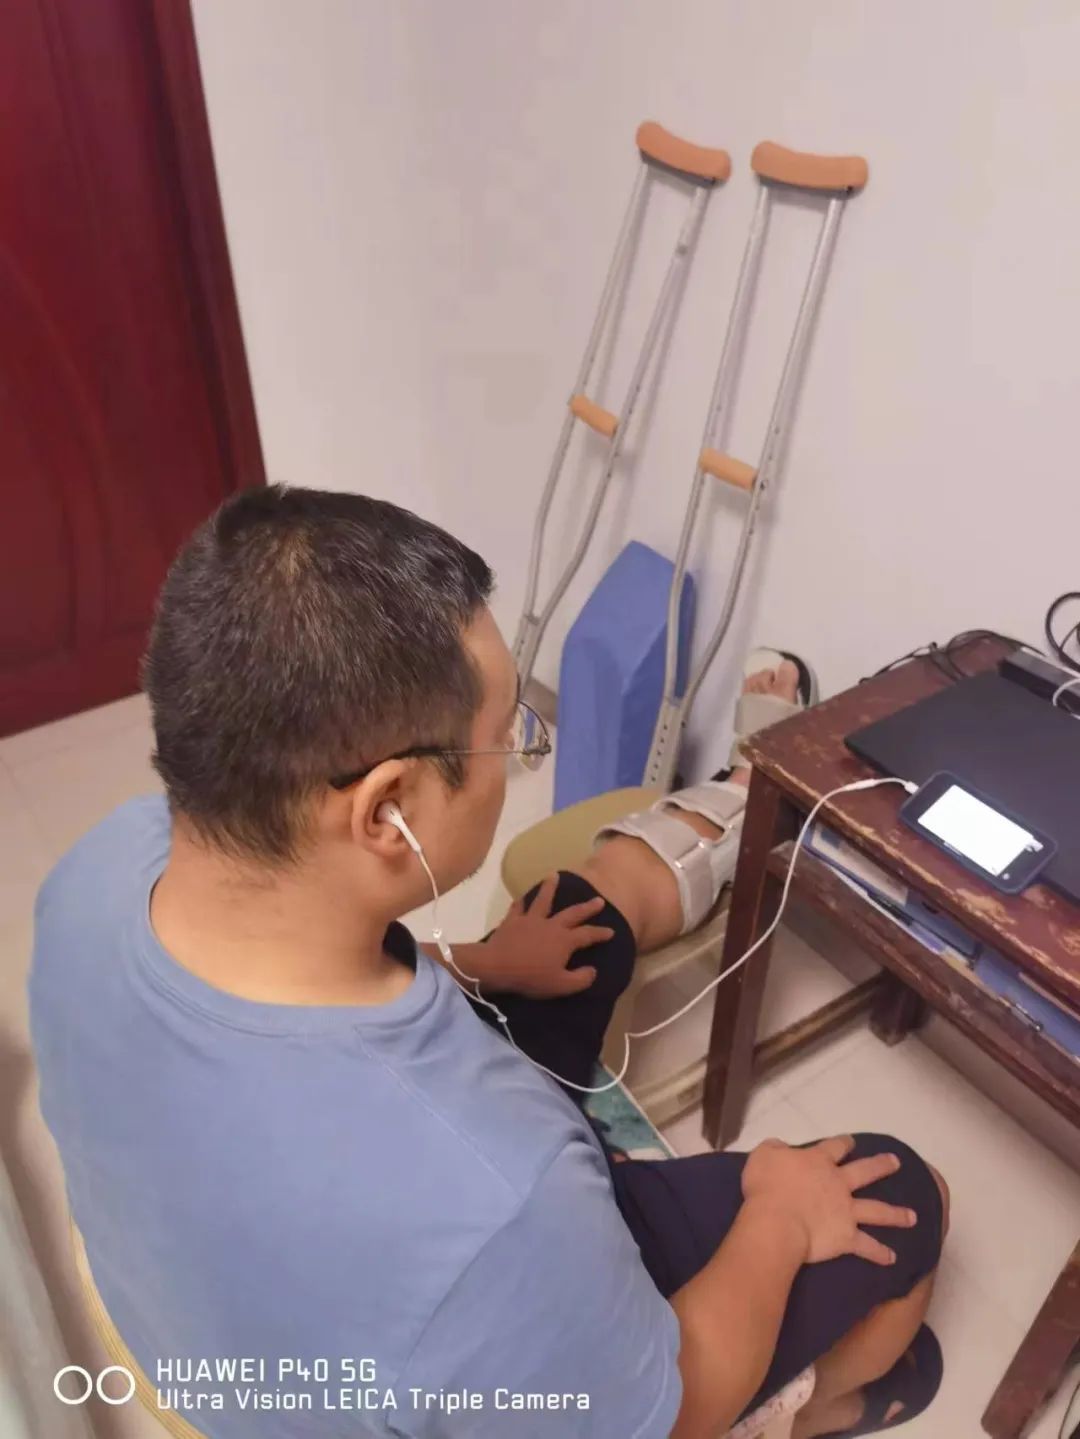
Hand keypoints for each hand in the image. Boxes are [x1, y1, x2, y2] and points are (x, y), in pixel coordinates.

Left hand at [484, 875, 614, 998]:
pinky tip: (522, 897)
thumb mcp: (561, 985)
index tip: (611, 931)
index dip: (600, 933)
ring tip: (555, 874)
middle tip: (598, 900)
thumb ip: (581, 978)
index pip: (588, 934)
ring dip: (550, 887)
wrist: (497, 966)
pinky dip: (521, 901)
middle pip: (572, 913)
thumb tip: (593, 970)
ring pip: (543, 900)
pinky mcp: (512, 920)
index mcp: (565, 940)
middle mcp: (551, 925)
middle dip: (587, 907)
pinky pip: (518, 907)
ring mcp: (530, 920)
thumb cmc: (531, 977)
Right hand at [742, 1136, 916, 1266]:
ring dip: (896, 1214)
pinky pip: (867, 1246)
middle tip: (896, 1162)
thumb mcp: (764, 1155)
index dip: (844, 1143)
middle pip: (865, 1172)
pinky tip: (892, 1258)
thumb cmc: (766, 1187)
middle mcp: (838, 1183)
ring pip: (877, 1210)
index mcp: (818, 1161)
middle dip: (882, 1166)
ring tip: (913, 1216)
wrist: (777, 1221)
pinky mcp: (847, 1237)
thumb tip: (781, 1147)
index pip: (835, 1147)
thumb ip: (775, 1149)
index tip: (851, 1142)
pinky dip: (880, 1253)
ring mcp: (846, 1211)